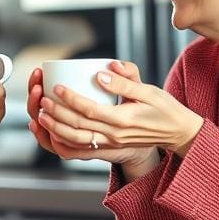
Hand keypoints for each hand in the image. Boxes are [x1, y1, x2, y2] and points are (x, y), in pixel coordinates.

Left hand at [28, 62, 155, 167]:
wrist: (177, 133)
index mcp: (123, 120)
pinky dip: (64, 142)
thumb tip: (102, 71)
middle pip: (78, 127)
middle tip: (42, 100)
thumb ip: (125, 81)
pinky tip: (53, 131)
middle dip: (56, 114)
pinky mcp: (110, 146)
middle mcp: (115, 135)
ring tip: (41, 116)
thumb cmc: (164, 108)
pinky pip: (82, 148)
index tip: (57, 87)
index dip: (71, 99)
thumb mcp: (149, 90)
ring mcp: (111, 143)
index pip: (90, 110)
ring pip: (77, 140)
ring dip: (56, 129)